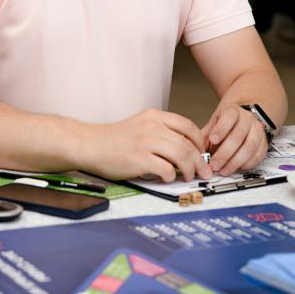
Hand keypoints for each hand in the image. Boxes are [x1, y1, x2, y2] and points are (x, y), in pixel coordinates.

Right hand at [84, 109, 210, 181]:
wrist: (91, 144)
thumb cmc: (115, 139)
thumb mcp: (141, 125)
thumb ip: (161, 132)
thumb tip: (185, 149)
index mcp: (155, 116)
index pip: (188, 126)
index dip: (199, 142)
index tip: (202, 153)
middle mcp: (153, 126)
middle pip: (188, 144)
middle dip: (200, 161)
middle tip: (204, 171)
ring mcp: (146, 142)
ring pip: (182, 156)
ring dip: (190, 170)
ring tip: (188, 177)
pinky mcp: (140, 159)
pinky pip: (166, 169)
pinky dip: (171, 176)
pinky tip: (167, 177)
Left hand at [201, 103, 267, 175]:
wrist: (242, 118)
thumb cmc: (225, 123)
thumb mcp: (213, 124)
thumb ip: (205, 136)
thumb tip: (194, 150)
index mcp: (232, 111)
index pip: (229, 116)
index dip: (221, 129)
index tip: (212, 140)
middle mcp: (247, 119)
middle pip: (238, 135)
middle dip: (225, 153)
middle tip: (214, 164)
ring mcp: (257, 130)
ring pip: (250, 146)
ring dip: (235, 161)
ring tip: (223, 170)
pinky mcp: (264, 143)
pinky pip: (258, 155)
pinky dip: (246, 164)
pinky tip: (236, 168)